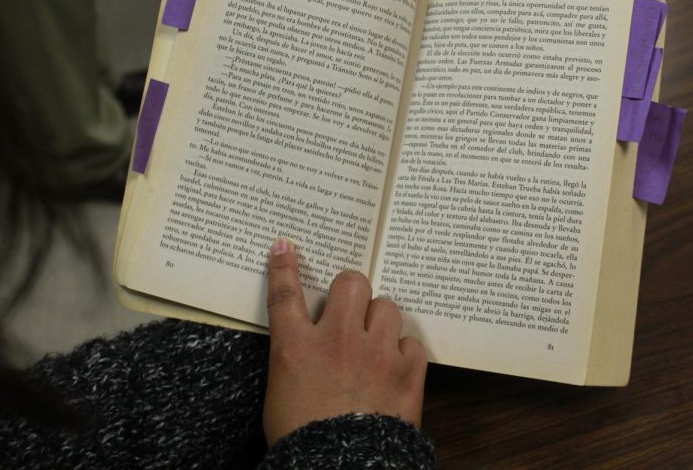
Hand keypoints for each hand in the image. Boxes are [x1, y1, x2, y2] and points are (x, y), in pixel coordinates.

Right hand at [262, 238, 427, 446]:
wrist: (340, 468)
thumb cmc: (303, 438)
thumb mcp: (281, 393)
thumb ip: (295, 358)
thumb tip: (308, 346)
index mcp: (296, 348)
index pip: (286, 295)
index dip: (285, 266)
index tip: (286, 246)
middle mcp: (337, 340)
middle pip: (351, 283)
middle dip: (351, 290)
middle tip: (350, 307)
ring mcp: (376, 352)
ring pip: (386, 306)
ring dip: (379, 320)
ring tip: (375, 342)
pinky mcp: (406, 370)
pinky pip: (411, 342)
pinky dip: (404, 353)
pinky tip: (395, 367)